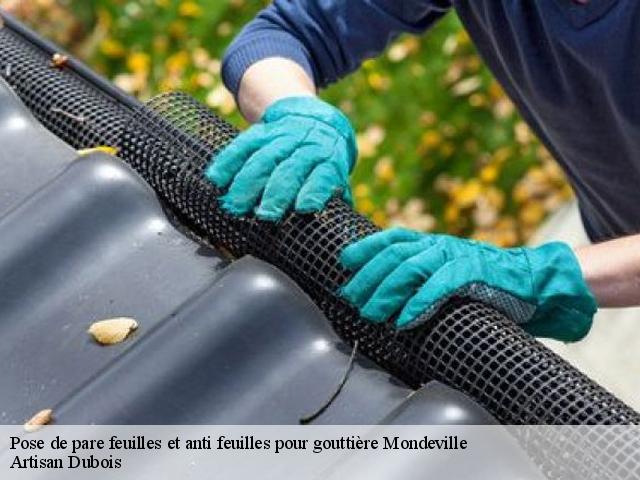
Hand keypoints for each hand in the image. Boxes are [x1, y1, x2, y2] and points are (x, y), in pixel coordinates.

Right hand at [205, 96, 355, 220]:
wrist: (314, 119)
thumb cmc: (325, 160)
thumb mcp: (336, 174)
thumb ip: (333, 197)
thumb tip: (336, 227)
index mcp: (328, 159)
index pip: (323, 175)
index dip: (313, 190)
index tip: (303, 208)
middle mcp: (306, 145)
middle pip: (290, 168)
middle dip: (276, 193)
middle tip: (264, 215)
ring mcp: (283, 137)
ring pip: (263, 158)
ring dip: (246, 183)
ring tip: (235, 206)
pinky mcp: (262, 131)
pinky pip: (242, 144)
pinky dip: (228, 161)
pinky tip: (216, 178)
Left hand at [339, 228, 597, 341]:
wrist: (534, 281)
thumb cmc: (487, 283)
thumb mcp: (449, 272)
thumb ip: (423, 277)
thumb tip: (387, 295)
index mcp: (433, 243)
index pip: (393, 238)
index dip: (366, 246)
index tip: (344, 260)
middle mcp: (441, 245)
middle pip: (394, 254)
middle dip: (368, 276)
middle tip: (350, 298)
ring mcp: (457, 256)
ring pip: (410, 267)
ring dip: (386, 292)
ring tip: (370, 313)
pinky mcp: (474, 273)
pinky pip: (440, 286)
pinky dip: (419, 303)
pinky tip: (403, 320)